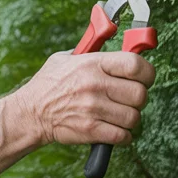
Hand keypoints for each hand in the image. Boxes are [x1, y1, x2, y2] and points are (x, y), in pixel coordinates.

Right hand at [10, 50, 155, 146]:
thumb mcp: (66, 58)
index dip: (147, 72)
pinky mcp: (91, 130)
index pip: (135, 65)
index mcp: (92, 64)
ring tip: (120, 114)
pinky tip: (116, 129)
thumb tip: (116, 42)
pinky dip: (124, 136)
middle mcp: (95, 85)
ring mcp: (94, 109)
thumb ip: (92, 51)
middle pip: (140, 94)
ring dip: (131, 118)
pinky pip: (123, 136)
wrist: (30, 113)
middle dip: (139, 97)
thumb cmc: (49, 84)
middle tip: (131, 98)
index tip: (145, 77)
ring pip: (134, 117)